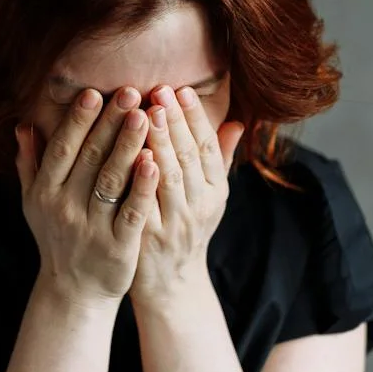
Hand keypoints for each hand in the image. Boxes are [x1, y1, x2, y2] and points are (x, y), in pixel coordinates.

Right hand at [13, 89, 161, 307]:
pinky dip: (142, 187)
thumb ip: (30, 163)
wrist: (73, 292)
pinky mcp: (117, 248)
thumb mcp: (34, 203)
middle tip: (131, 91)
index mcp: (45, 192)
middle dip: (110, 122)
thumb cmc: (56, 238)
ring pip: (111, 180)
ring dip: (128, 145)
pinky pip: (130, 212)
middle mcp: (64, 207)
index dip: (79, 120)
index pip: (63, 148)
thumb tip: (23, 125)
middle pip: (90, 158)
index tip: (94, 91)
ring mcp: (91, 228)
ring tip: (146, 116)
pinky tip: (155, 162)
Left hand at [128, 86, 244, 308]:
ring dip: (159, 142)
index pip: (208, 147)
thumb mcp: (209, 195)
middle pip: (189, 157)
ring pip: (170, 177)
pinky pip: (146, 203)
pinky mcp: (150, 237)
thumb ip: (219, 158)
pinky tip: (135, 156)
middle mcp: (200, 206)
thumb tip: (237, 121)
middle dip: (175, 121)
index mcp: (215, 191)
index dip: (196, 117)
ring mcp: (175, 223)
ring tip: (146, 111)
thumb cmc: (186, 228)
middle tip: (160, 89)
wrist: (171, 282)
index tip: (182, 89)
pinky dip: (143, 179)